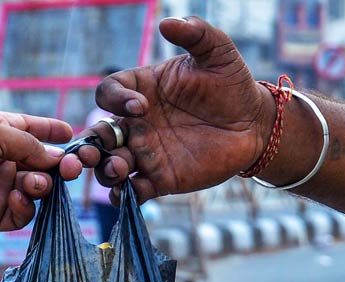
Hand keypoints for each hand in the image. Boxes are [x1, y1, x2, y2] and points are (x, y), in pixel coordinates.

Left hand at [0, 112, 81, 236]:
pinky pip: (22, 213)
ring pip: (36, 188)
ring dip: (41, 185)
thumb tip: (54, 156)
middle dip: (59, 165)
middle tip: (71, 169)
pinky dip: (25, 207)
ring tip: (34, 184)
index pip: (29, 130)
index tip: (70, 134)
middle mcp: (0, 160)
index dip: (50, 131)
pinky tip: (16, 199)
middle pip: (41, 163)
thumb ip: (27, 144)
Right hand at [79, 17, 273, 202]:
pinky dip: (124, 196)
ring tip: (119, 170)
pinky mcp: (160, 179)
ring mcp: (146, 153)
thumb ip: (195, 33)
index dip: (115, 100)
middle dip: (90, 144)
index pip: (109, 93)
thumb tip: (168, 23)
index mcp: (140, 90)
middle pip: (99, 135)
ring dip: (106, 171)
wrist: (253, 124)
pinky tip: (128, 195)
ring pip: (111, 165)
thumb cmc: (231, 84)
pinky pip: (134, 192)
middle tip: (94, 150)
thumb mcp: (217, 52)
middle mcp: (136, 123)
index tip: (141, 106)